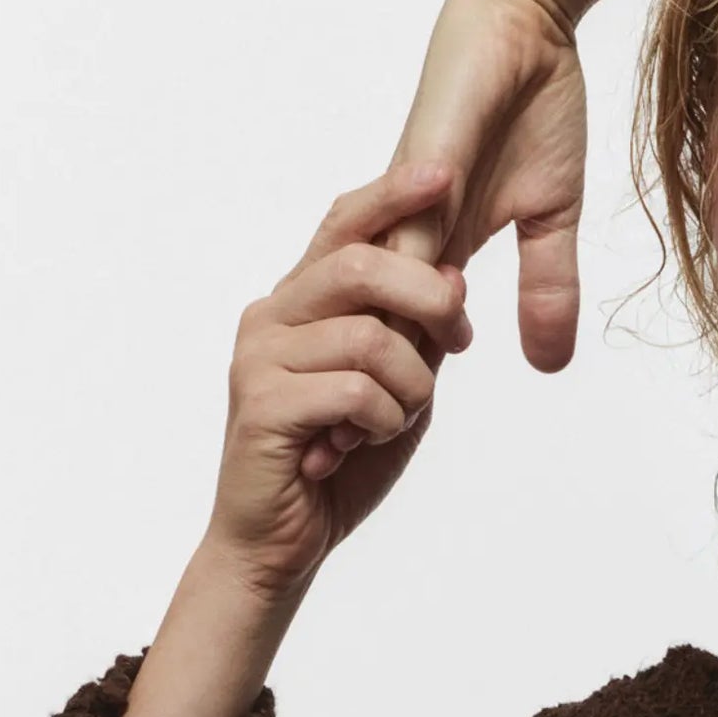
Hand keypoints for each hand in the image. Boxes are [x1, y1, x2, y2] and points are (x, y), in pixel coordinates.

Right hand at [200, 162, 473, 602]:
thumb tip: (452, 278)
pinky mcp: (262, 406)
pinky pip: (354, 390)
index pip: (343, 226)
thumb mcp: (393, 392)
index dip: (393, 195)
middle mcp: (270, 317)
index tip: (444, 171)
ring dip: (409, 386)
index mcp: (298, 302)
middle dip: (427, 298)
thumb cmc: (337, 467)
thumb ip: (413, 339)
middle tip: (458, 341)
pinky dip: (382, 420)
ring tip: (394, 421)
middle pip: (358, 265)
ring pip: (368, 336)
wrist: (279, 544)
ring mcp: (259, 358)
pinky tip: (363, 445)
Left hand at [311, 0, 589, 476]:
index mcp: (428, 245)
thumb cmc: (536, 101)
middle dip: (346, 401)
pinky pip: (395, 247)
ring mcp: (404, 202)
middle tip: (327, 473)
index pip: (396, 334)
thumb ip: (546, 288)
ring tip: (339, 441)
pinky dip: (386, 302)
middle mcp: (403, 230)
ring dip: (356, 371)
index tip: (360, 457)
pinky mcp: (417, 172)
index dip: (379, 392)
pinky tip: (379, 354)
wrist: (525, 14)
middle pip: (363, 331)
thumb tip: (548, 365)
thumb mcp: (550, 217)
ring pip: (367, 305)